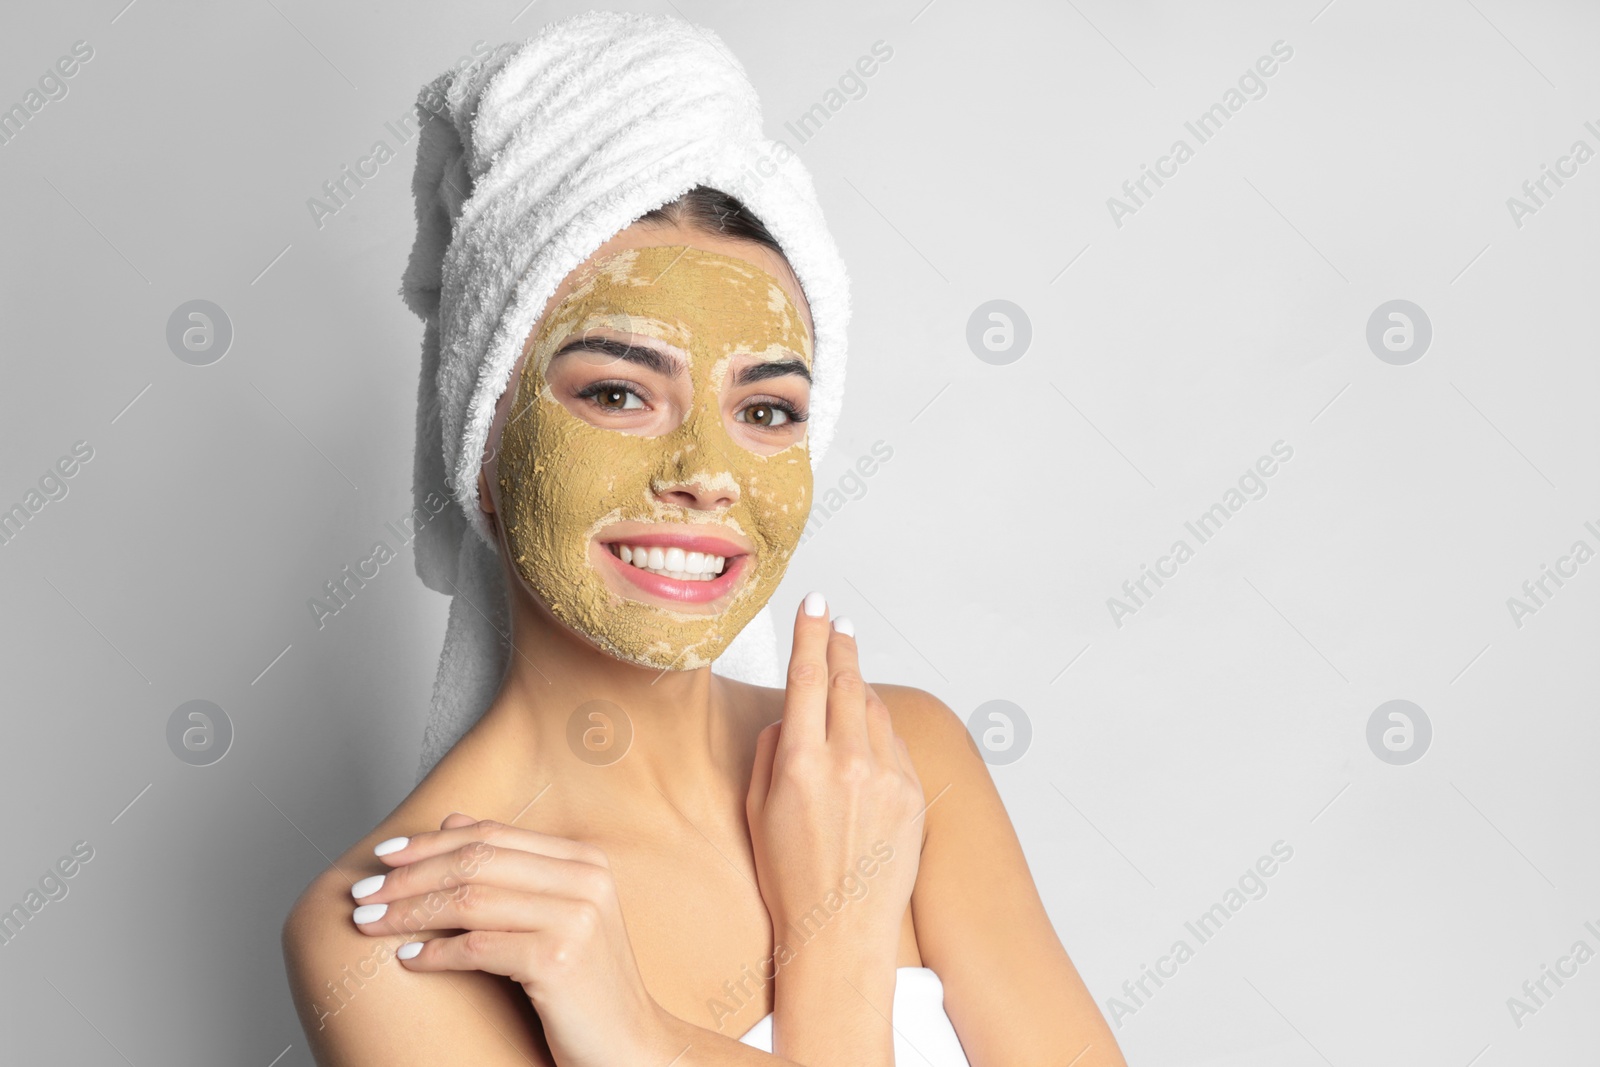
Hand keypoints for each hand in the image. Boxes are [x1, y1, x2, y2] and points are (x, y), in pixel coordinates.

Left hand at [350, 813, 670, 1066]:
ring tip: (370, 923)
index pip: (493, 835)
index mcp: (585, 860)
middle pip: (477, 861)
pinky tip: (409, 959)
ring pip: (471, 900)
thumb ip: (511, 868)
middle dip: (410, 875)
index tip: (385, 855)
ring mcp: (576, 918)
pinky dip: (436, 952)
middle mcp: (585, 879)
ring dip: (410, 912)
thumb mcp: (556, 914)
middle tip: (364, 891)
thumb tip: (451, 821)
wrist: (632, 1045)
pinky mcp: (560, 959)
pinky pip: (479, 947)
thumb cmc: (587, 984)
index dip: (432, 842)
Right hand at [745, 593, 925, 969]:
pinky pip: (895, 744)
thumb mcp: (758, 810)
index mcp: (800, 763)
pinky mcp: (913, 794)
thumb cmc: (790, 878)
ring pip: (875, 709)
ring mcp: (886, 777)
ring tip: (849, 668)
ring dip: (861, 684)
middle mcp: (847, 762)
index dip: (810, 634)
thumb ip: (772, 752)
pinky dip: (879, 727)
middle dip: (840, 645)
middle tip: (836, 620)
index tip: (814, 603)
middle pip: (848, 682)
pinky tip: (868, 724)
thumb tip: (792, 716)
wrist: (841, 932)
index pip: (808, 677)